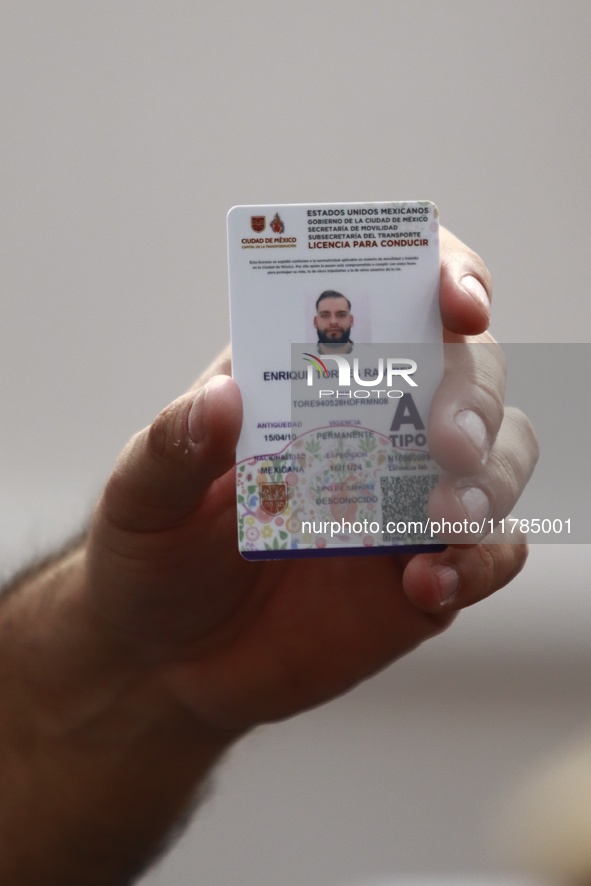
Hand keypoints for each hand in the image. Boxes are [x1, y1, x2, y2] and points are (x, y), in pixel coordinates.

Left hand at [85, 228, 537, 732]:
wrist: (166, 660)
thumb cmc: (153, 555)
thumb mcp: (142, 495)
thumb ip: (174, 445)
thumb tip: (222, 397)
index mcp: (307, 378)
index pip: (398, 299)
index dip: (445, 277)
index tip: (458, 303)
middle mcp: (373, 427)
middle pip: (471, 372)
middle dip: (473, 394)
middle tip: (445, 440)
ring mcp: (404, 502)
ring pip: (502, 457)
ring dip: (492, 479)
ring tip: (440, 519)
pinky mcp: (421, 575)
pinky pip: (489, 555)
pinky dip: (480, 562)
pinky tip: (427, 585)